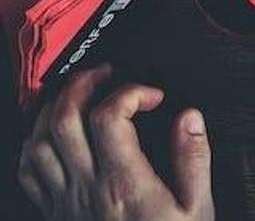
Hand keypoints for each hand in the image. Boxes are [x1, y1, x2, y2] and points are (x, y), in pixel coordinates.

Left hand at [17, 64, 213, 220]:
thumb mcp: (198, 207)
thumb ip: (194, 158)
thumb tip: (189, 117)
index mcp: (125, 183)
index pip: (110, 116)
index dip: (131, 92)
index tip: (153, 95)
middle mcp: (88, 188)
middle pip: (64, 119)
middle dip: (83, 83)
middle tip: (107, 74)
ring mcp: (65, 201)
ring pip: (39, 141)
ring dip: (54, 108)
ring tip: (77, 94)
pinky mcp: (54, 213)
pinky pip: (28, 171)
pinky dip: (34, 143)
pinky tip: (50, 134)